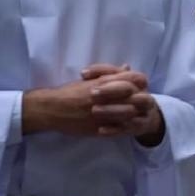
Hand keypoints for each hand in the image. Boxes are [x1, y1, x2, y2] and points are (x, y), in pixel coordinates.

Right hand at [23, 64, 162, 143]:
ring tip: (137, 114)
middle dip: (143, 99)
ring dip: (136, 113)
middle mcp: (104, 96)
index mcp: (102, 82)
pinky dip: (125, 127)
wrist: (50, 109)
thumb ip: (109, 74)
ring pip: (130, 113)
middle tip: (144, 102)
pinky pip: (117, 128)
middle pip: (136, 97)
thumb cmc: (69, 92)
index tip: (142, 85)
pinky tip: (127, 125)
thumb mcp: (89, 78)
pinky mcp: (97, 128)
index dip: (140, 82)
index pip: (133, 79)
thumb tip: (127, 67)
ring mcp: (101, 113)